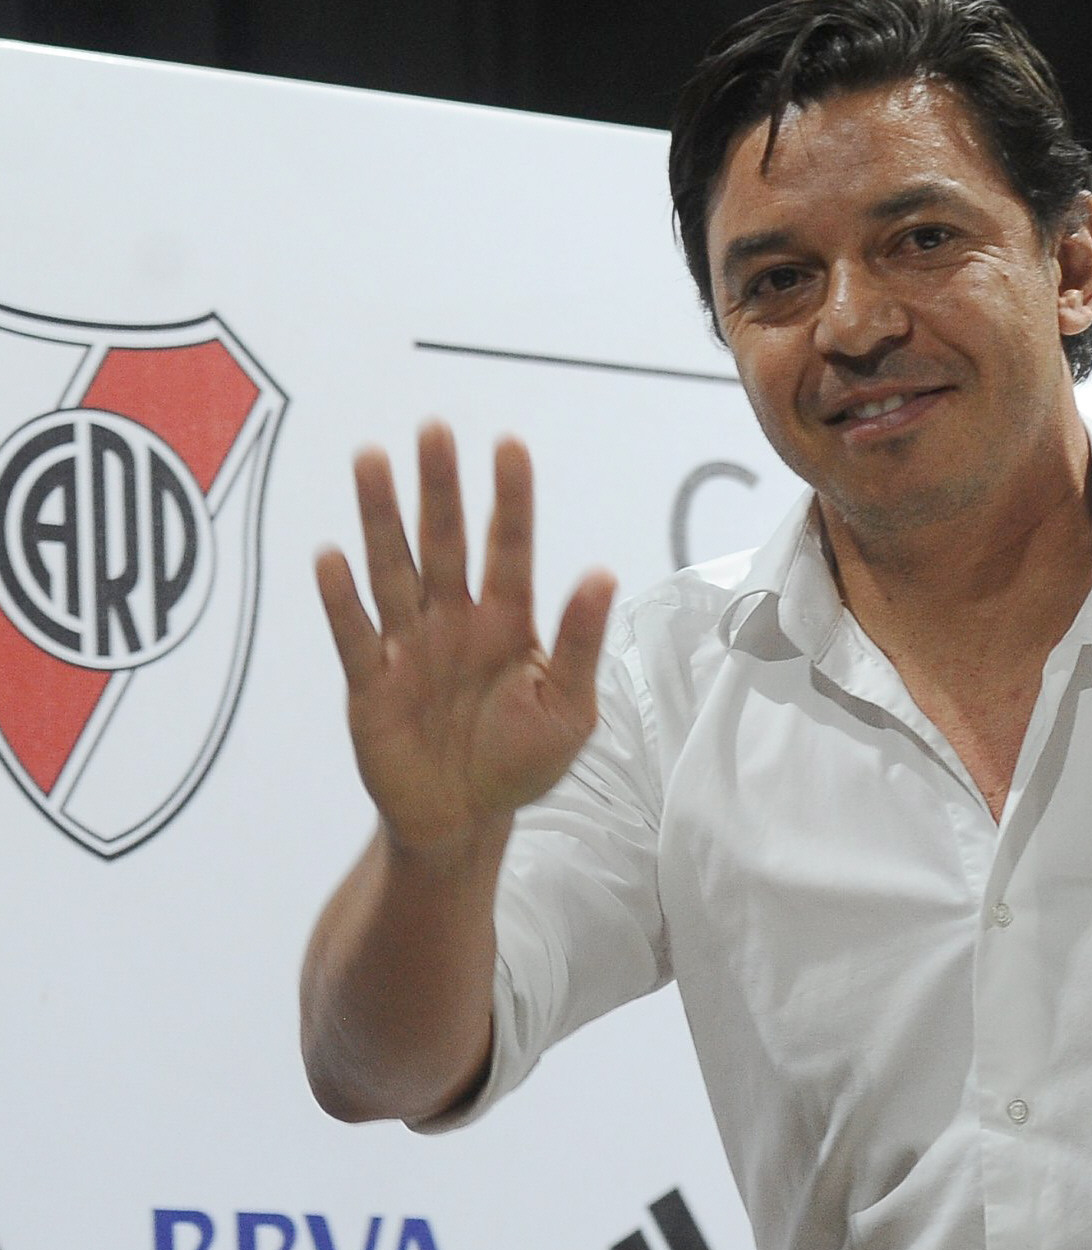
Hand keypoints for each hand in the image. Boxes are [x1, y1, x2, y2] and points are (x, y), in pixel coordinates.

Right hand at [315, 422, 616, 854]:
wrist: (465, 819)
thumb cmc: (520, 760)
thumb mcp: (570, 708)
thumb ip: (581, 641)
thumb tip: (603, 572)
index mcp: (508, 621)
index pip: (510, 547)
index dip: (510, 499)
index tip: (510, 445)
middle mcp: (455, 621)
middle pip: (445, 542)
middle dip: (440, 488)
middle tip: (435, 430)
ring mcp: (409, 646)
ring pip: (393, 570)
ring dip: (381, 518)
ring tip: (371, 460)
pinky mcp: (370, 683)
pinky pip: (354, 635)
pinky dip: (341, 599)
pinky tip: (330, 556)